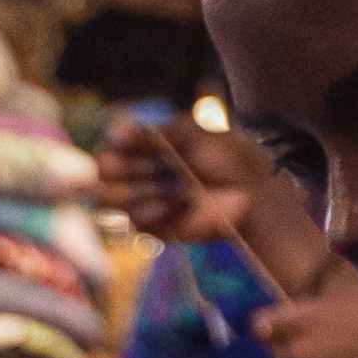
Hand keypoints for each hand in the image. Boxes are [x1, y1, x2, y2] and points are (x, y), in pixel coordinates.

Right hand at [95, 108, 267, 249]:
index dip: (116, 145)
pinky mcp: (159, 227)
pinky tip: (178, 205)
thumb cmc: (227, 157)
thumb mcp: (191, 133)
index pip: (114, 146)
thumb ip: (151, 132)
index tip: (126, 142)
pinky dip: (153, 211)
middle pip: (104, 173)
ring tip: (168, 188)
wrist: (252, 193)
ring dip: (134, 190)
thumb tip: (112, 130)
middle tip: (139, 168)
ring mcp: (150, 201)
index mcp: (151, 147)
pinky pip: (136, 222)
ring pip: (111, 199)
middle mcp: (145, 173)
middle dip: (117, 169)